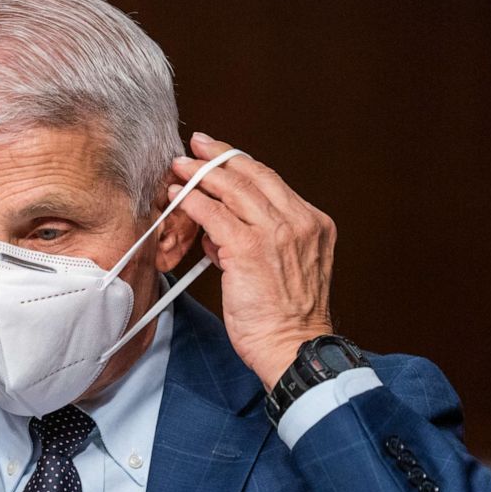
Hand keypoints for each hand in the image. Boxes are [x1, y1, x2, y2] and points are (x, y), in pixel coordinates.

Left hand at [170, 132, 335, 390]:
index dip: (241, 163)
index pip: (272, 181)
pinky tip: (177, 195)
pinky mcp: (248, 248)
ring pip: (232, 189)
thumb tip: (218, 231)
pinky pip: (213, 214)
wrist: (292, 347)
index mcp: (313, 223)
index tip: (219, 151)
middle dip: (219, 155)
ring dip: (200, 173)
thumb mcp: (283, 268)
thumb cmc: (285, 318)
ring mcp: (275, 233)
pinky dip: (192, 201)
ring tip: (179, 166)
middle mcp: (298, 222)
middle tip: (196, 144)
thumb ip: (257, 242)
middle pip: (253, 175)